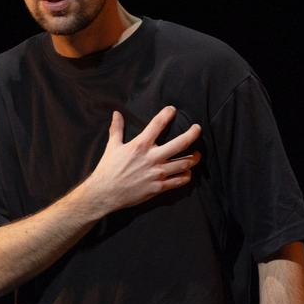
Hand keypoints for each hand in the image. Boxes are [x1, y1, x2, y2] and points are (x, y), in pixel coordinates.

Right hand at [81, 106, 200, 214]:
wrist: (105, 194)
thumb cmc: (107, 169)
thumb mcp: (112, 146)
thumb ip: (117, 129)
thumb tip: (117, 114)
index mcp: (140, 145)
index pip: (158, 124)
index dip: (167, 114)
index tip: (172, 110)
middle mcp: (152, 158)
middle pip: (180, 143)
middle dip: (192, 134)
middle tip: (198, 129)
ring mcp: (157, 173)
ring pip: (184, 163)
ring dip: (194, 157)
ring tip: (197, 153)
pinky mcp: (158, 187)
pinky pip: (179, 181)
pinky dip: (187, 175)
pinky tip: (188, 171)